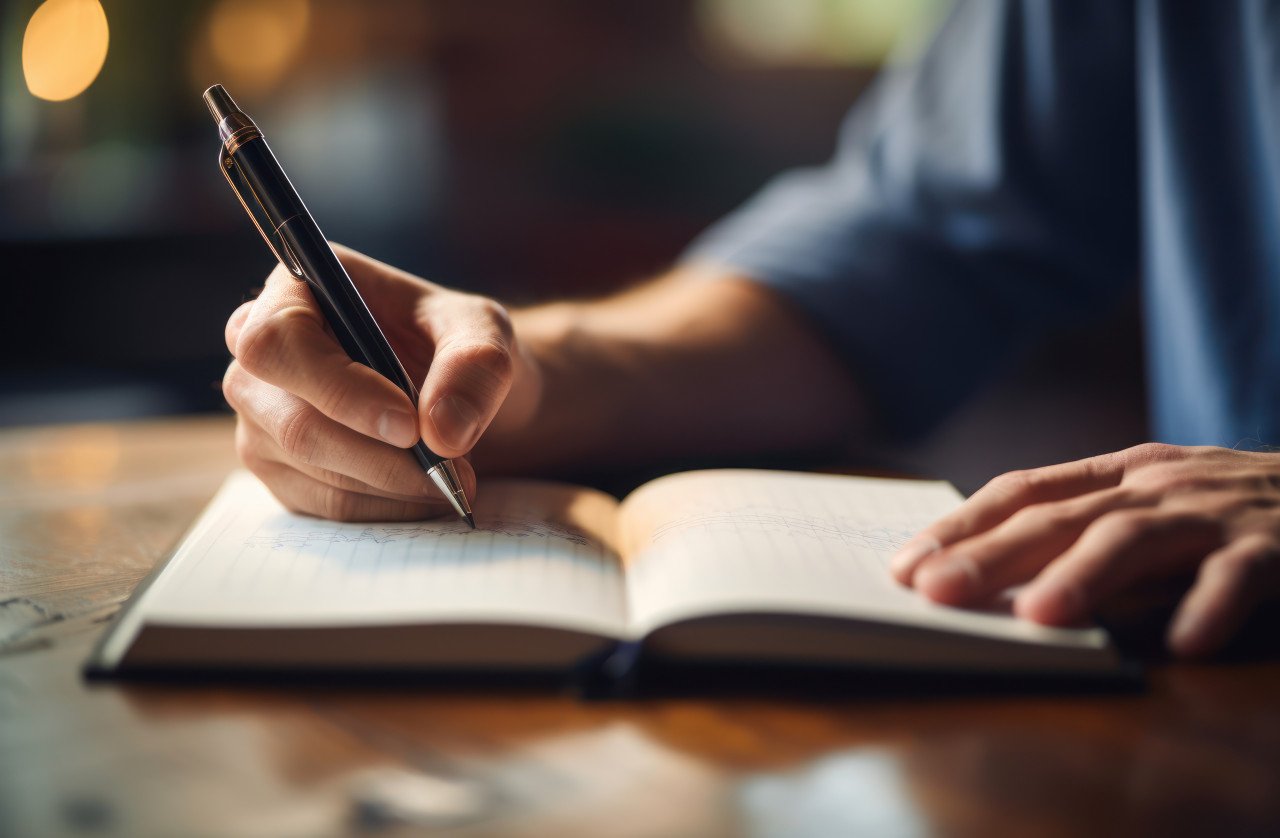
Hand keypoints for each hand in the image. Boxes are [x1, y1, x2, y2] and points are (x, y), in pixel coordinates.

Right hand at [222, 244, 540, 520]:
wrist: (462, 395)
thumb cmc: (458, 348)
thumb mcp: (485, 334)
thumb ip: (475, 366)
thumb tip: (442, 431)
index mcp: (296, 290)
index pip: (276, 343)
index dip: (339, 390)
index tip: (409, 426)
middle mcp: (262, 352)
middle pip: (290, 420)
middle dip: (378, 455)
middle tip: (450, 467)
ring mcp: (262, 414)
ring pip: (306, 466)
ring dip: (389, 483)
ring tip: (451, 478)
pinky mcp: (280, 467)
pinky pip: (320, 503)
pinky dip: (381, 507)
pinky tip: (423, 492)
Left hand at [889, 443, 1279, 656]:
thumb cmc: (1227, 510)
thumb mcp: (1150, 509)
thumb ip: (1085, 536)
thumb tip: (999, 587)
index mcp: (1118, 473)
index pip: (1022, 492)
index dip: (961, 526)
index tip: (904, 563)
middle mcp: (1156, 483)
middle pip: (1059, 516)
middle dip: (990, 553)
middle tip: (933, 591)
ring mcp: (1214, 511)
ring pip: (1136, 537)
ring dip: (1083, 576)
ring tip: (1036, 616)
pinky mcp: (1278, 545)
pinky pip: (1238, 576)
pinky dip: (1209, 606)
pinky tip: (1179, 645)